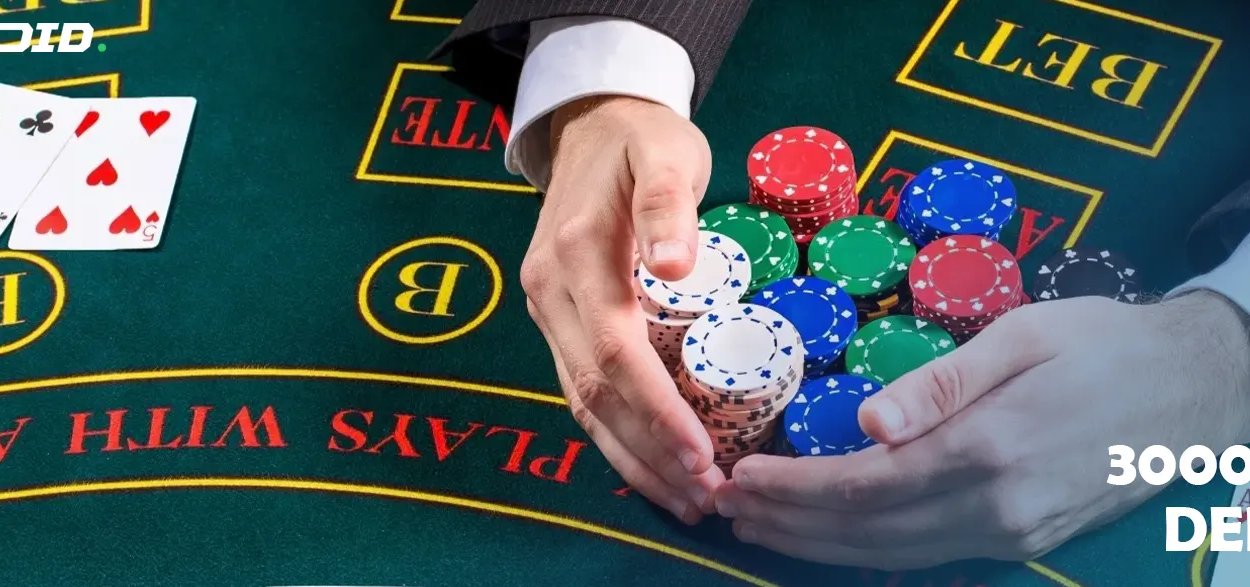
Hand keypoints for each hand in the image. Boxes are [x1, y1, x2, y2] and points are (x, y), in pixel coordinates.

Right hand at [522, 95, 719, 522]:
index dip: (658, 411)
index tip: (701, 453)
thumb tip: (676, 264)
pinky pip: (580, 386)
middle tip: (702, 497)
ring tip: (682, 498)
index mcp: (577, 256)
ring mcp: (547, 308)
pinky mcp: (556, 316)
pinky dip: (614, 431)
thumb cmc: (641, 137)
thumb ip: (667, 204)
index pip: (617, 354)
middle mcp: (551, 291)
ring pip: (581, 400)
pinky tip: (649, 462)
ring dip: (630, 456)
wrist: (590, 121)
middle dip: (649, 453)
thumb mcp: (664, 152)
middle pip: (595, 393)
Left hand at [712, 293, 1249, 568]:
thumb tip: (864, 425)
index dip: (793, 488)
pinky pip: (931, 556)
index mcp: (989, 449)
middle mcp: (997, 508)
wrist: (1202, 388)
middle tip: (724, 509)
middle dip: (788, 525)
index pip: (863, 486)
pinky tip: (836, 536)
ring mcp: (1016, 534)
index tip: (738, 476)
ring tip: (761, 526)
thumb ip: (941, 382)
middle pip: (867, 535)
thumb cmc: (1109, 344)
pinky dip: (871, 551)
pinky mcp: (1029, 540)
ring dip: (819, 546)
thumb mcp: (1023, 336)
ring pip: (895, 558)